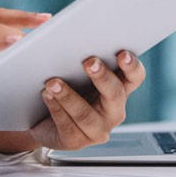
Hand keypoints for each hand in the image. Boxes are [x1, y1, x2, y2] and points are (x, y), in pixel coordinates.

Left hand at [0, 51, 145, 153]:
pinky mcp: (77, 142)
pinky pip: (68, 126)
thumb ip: (82, 58)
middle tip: (88, 62)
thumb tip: (73, 34)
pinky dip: (56, 109)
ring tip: (52, 82)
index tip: (122, 53)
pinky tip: (47, 96)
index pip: (135, 77)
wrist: (40, 118)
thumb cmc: (65, 87)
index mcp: (119, 90)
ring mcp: (97, 130)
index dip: (131, 66)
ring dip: (69, 96)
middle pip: (114, 94)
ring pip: (86, 115)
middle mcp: (113, 111)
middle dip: (102, 77)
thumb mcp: (76, 72)